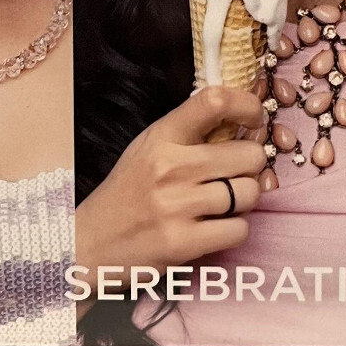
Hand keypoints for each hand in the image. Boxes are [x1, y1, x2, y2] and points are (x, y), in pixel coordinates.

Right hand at [75, 84, 267, 280]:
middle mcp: (169, 167)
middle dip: (251, 165)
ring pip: (249, 193)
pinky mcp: (182, 243)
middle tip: (235, 173)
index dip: (247, 105)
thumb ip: (191, 132)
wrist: (90, 242)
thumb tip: (248, 121)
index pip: (214, 102)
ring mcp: (176, 206)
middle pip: (248, 155)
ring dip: (244, 200)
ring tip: (223, 202)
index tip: (255, 118)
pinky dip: (235, 229)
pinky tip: (215, 226)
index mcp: (162, 136)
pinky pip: (240, 230)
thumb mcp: (150, 147)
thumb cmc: (128, 192)